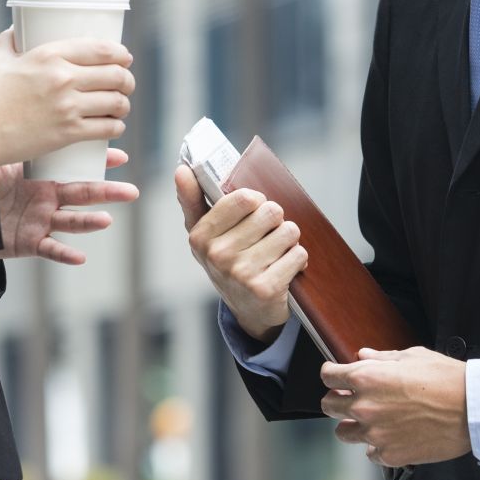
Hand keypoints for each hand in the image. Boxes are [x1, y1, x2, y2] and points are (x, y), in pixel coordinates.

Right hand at [0, 29, 133, 167]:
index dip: (120, 54)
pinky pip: (106, 128)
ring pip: (115, 102)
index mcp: (50, 55)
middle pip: (115, 75)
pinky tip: (114, 126)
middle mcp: (63, 78)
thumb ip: (10, 40)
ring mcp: (67, 106)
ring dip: (123, 105)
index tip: (125, 58)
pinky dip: (115, 127)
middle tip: (125, 84)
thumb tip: (18, 28)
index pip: (101, 49)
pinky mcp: (67, 132)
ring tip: (120, 107)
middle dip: (126, 80)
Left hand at [0, 148, 140, 264]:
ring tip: (107, 219)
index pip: (76, 171)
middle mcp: (46, 202)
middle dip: (108, 193)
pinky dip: (65, 254)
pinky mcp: (28, 244)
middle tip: (131, 191)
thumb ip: (17, 145)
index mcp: (43, 182)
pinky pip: (49, 250)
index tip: (122, 157)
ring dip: (90, 222)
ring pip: (70, 222)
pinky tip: (80, 257)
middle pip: (82, 196)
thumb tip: (29, 118)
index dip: (100, 165)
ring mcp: (39, 223)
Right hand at [173, 165, 306, 341]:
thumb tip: (181, 169)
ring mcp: (241, 274)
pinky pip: (298, 254)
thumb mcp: (205, 233)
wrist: (248, 310)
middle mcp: (217, 255)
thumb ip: (192, 199)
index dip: (257, 201)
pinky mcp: (265, 289)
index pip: (245, 197)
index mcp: (200, 236)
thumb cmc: (227, 262)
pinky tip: (284, 268)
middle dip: (275, 221)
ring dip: (288, 240)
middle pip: (271, 211)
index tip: (253, 211)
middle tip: (265, 236)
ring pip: (288, 231)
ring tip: (275, 253)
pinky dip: (297, 259)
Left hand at [319, 347, 470, 466]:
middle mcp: (364, 407)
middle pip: (328, 406)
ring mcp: (375, 434)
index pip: (328, 376)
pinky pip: (370, 453)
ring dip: (352, 425)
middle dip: (336, 399)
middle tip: (350, 398)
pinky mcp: (389, 454)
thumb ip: (382, 358)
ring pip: (343, 433)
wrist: (472, 408)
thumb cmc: (446, 379)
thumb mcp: (412, 356)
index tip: (336, 377)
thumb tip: (363, 355)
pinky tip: (391, 435)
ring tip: (370, 420)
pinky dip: (377, 445)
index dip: (332, 374)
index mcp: (366, 377)